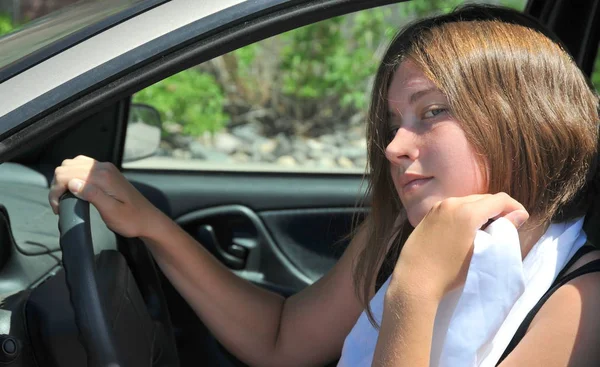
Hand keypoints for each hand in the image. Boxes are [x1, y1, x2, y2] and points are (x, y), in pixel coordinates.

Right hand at [49, 155, 162, 237]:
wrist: (148, 220)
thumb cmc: (131, 220)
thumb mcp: (112, 212)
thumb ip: (93, 196)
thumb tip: (72, 183)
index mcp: (103, 176)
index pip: (67, 174)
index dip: (56, 190)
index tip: (58, 208)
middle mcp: (103, 168)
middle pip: (67, 167)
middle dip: (57, 185)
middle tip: (59, 205)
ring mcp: (105, 168)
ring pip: (72, 165)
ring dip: (64, 179)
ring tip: (65, 198)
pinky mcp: (106, 172)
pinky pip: (82, 167)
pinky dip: (73, 176)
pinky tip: (74, 190)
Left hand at [390, 193, 528, 300]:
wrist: (415, 279)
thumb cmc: (450, 271)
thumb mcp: (481, 253)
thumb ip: (502, 230)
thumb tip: (520, 214)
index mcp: (466, 211)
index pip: (499, 200)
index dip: (514, 207)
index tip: (522, 219)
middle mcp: (451, 203)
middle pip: (483, 198)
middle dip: (498, 208)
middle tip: (507, 225)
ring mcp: (437, 207)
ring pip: (467, 201)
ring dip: (481, 210)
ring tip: (488, 228)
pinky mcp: (428, 214)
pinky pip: (453, 207)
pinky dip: (465, 213)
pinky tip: (467, 229)